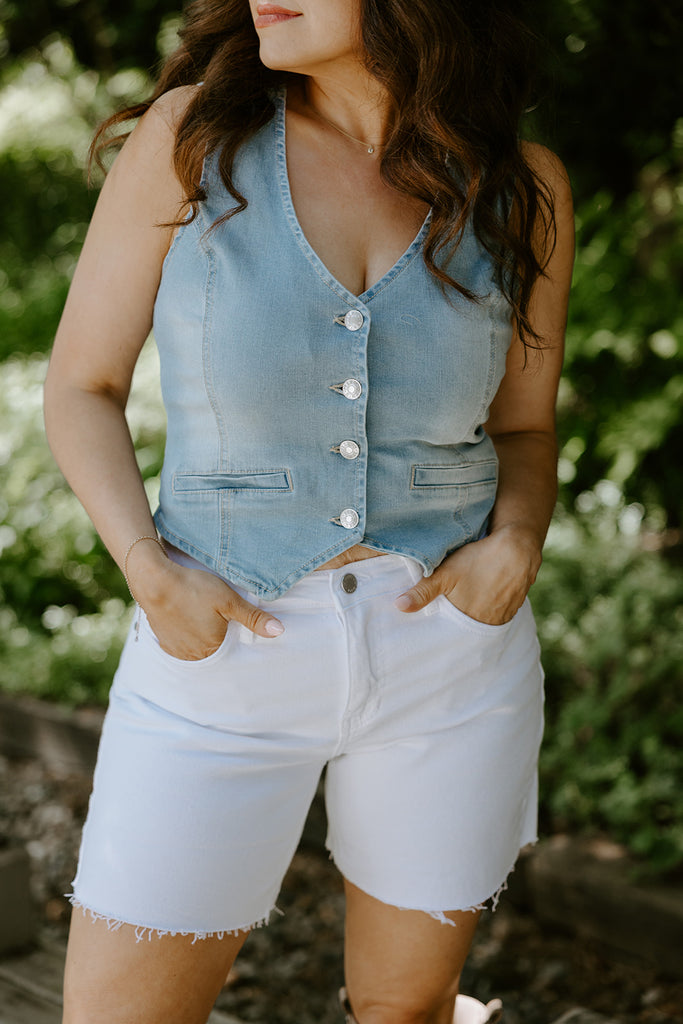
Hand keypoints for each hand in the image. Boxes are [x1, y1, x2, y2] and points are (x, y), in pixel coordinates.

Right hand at [129, 549, 283, 659]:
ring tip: (197, 614)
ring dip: (198, 635)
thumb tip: (280, 632)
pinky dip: (184, 633)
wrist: (154, 580)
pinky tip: (184, 617)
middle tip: (209, 613)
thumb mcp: (229, 600)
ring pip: (195, 646)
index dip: (230, 631)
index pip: (230, 646)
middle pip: (212, 648)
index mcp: (213, 648)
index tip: (225, 617)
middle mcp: (194, 655)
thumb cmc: (194, 589)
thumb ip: (254, 618)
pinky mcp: (163, 641)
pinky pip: (179, 643)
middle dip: (214, 634)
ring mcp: (176, 650)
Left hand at [394, 525, 541, 625]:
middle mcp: (490, 623)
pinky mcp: (515, 605)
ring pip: (486, 622)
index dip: (445, 635)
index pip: (454, 637)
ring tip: (465, 611)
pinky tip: (484, 599)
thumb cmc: (479, 560)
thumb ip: (422, 592)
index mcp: (471, 620)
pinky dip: (490, 610)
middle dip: (458, 628)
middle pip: (469, 630)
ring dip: (475, 618)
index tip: (434, 636)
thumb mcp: (445, 574)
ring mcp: (505, 615)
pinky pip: (499, 614)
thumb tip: (398, 607)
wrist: (518, 547)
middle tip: (448, 623)